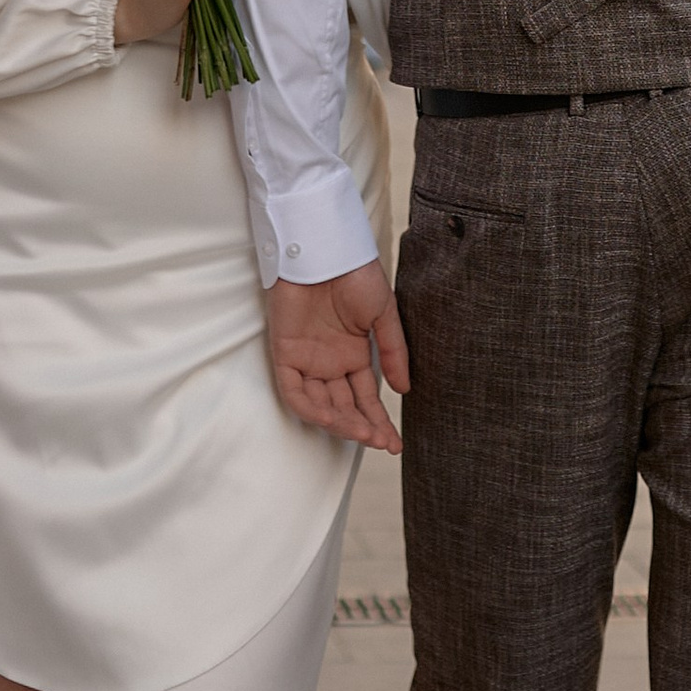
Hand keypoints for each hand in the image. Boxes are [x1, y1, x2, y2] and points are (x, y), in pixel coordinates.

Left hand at [265, 262, 409, 453]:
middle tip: (381, 442)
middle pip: (344, 407)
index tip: (394, 443)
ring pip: (320, 405)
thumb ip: (393, 351)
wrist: (328, 247)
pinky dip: (312, 408)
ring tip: (363, 433)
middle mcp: (329, 362)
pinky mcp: (285, 353)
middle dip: (362, 428)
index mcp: (352, 353)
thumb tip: (405, 390)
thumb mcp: (384, 313)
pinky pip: (294, 391)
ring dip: (340, 423)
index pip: (365, 398)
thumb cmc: (356, 272)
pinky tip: (333, 418)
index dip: (379, 421)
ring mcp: (307, 359)